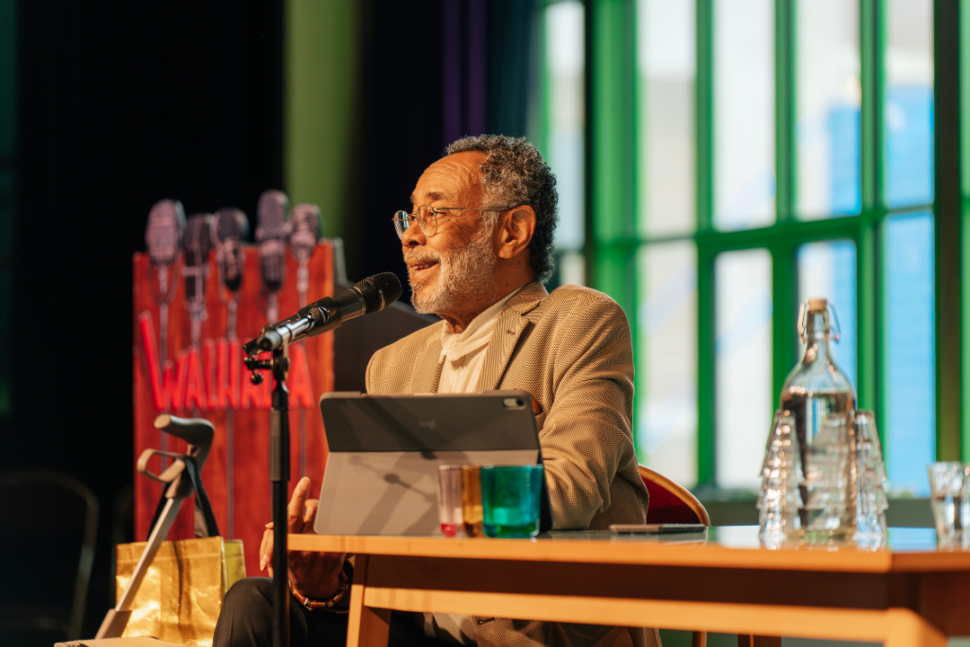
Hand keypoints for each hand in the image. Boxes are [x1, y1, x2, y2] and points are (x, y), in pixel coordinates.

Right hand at [258, 476, 346, 598]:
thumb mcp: (282, 551)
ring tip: (314, 524)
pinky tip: (327, 532)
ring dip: (318, 514)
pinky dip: (331, 525)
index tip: (304, 481)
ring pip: (324, 516)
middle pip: (312, 509)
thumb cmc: (295, 562)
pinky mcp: (337, 550)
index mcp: (289, 544)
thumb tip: (270, 525)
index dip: (299, 496)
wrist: (314, 585)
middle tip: (308, 498)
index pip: (293, 515)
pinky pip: (336, 527)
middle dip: (310, 501)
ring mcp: (323, 548)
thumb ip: (277, 534)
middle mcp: (306, 545)